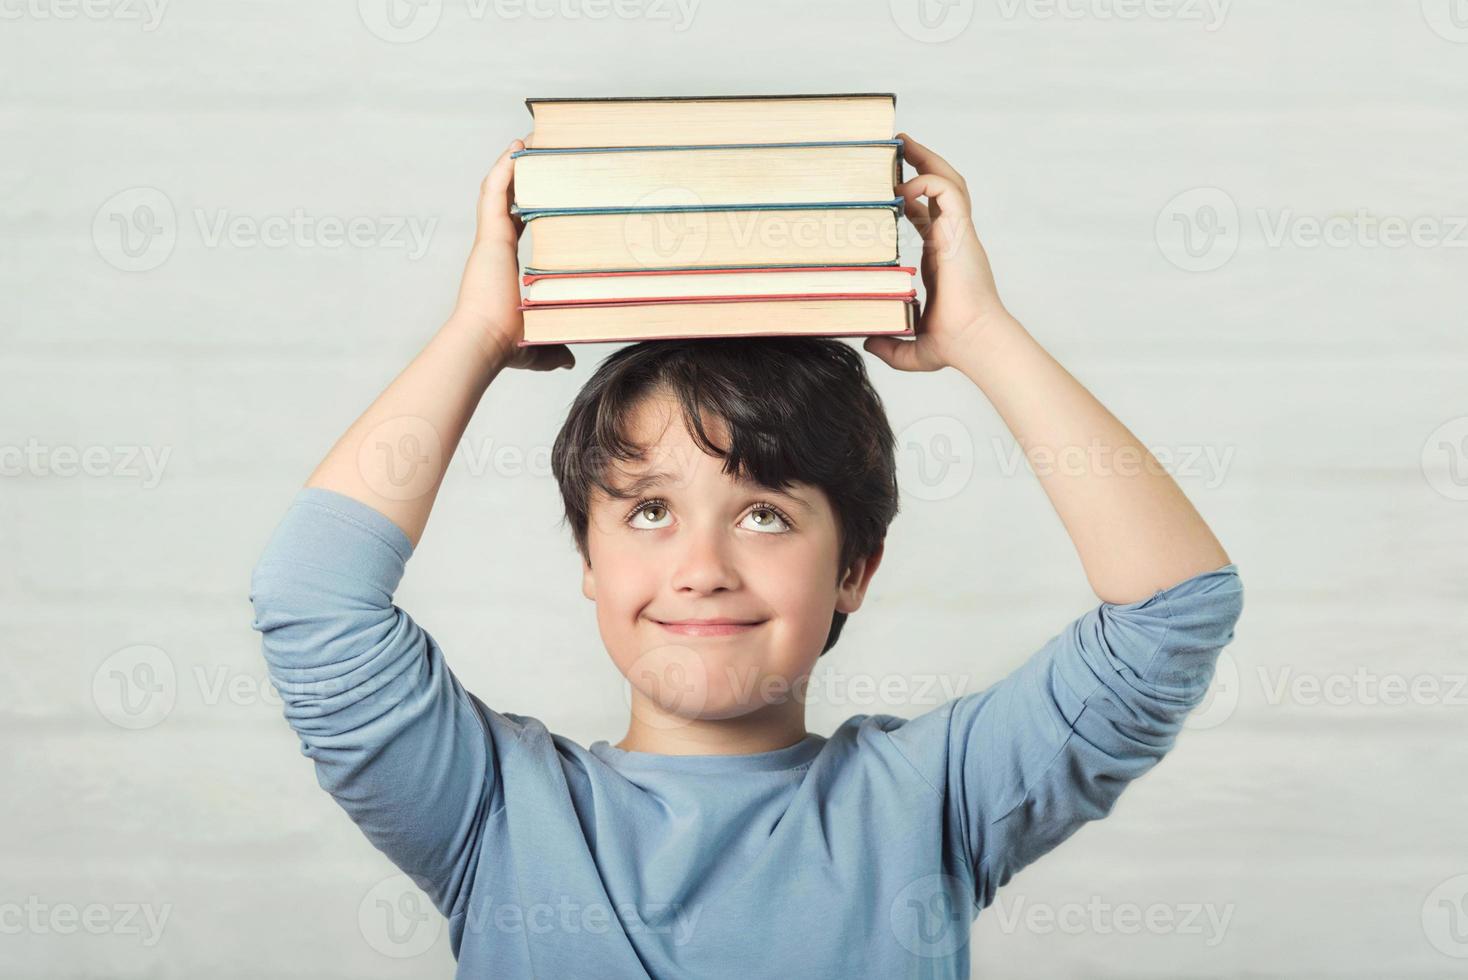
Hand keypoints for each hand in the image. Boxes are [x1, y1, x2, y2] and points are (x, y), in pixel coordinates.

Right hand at [451, 136, 574, 371]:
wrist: (487, 341)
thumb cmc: (507, 345)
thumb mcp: (539, 345)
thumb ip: (554, 350)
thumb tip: (568, 361)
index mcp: (503, 265)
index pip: (515, 226)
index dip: (525, 206)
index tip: (540, 192)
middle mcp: (494, 248)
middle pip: (507, 200)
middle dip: (521, 175)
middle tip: (539, 153)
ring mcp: (490, 239)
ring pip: (499, 189)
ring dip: (514, 163)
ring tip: (532, 140)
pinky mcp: (489, 234)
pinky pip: (495, 190)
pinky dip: (505, 167)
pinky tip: (518, 147)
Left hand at [863, 134, 1011, 372]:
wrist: (975, 343)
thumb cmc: (955, 345)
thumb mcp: (913, 348)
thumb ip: (890, 345)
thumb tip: (868, 343)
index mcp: (944, 258)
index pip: (930, 216)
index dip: (913, 198)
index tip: (894, 186)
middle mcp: (954, 240)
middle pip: (943, 190)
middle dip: (924, 164)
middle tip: (901, 145)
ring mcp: (960, 234)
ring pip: (950, 182)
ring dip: (928, 159)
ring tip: (906, 142)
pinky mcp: (962, 233)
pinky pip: (948, 192)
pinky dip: (930, 179)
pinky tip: (907, 182)